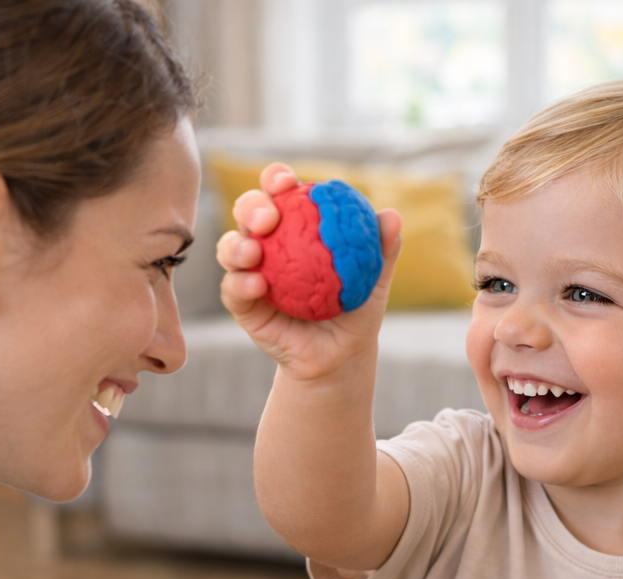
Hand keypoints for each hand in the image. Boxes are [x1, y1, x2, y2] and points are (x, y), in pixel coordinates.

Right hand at [216, 162, 402, 382]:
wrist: (341, 355)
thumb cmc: (356, 310)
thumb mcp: (374, 279)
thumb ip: (381, 248)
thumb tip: (392, 217)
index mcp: (294, 226)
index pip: (280, 193)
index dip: (276, 179)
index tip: (287, 182)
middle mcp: (268, 244)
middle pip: (248, 212)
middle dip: (251, 206)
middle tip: (268, 217)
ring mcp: (251, 273)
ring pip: (230, 248)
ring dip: (236, 245)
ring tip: (253, 253)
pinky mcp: (243, 305)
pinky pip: (232, 290)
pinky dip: (240, 284)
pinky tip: (256, 285)